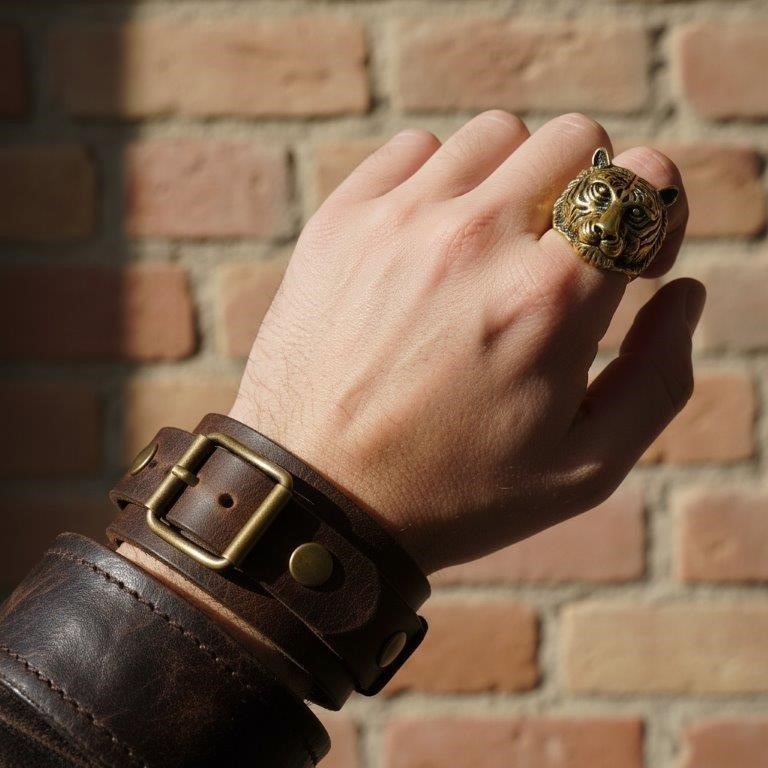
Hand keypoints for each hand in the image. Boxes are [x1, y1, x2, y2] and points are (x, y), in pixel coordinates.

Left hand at [230, 112, 700, 573]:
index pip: (642, 182)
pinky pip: (412, 149)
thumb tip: (682, 289)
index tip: (633, 258)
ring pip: (496, 136)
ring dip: (515, 179)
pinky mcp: (339, 221)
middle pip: (577, 139)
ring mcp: (400, 222)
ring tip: (495, 246)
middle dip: (593, 190)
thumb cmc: (453, 494)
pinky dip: (437, 178)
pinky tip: (432, 238)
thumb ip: (660, 376)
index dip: (657, 211)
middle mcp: (477, 241)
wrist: (316, 498)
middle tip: (566, 251)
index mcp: (550, 301)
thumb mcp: (584, 468)